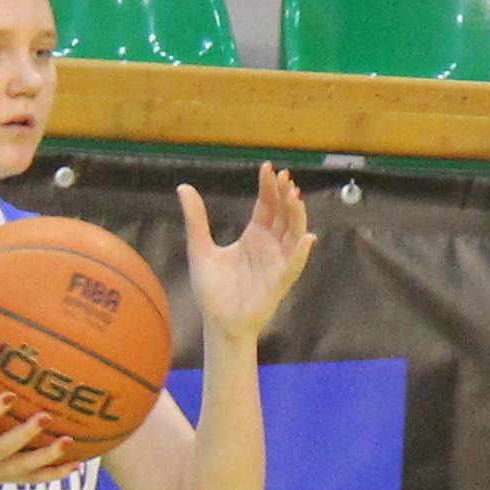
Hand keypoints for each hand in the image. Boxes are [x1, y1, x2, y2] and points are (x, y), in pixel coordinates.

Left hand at [182, 166, 309, 345]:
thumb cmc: (212, 289)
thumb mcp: (200, 249)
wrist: (217, 322)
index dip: (269, 187)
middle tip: (284, 177)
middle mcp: (270, 245)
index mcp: (254, 235)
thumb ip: (196, 219)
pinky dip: (300, 252)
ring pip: (293, 234)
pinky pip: (294, 265)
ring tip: (295, 197)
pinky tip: (306, 238)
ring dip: (296, 216)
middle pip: (283, 215)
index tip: (268, 168)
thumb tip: (183, 187)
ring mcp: (277, 263)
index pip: (266, 205)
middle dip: (285, 195)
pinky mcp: (280, 282)